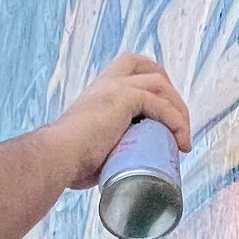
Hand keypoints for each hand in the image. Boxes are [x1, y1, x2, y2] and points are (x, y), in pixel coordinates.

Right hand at [44, 53, 191, 190]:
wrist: (56, 158)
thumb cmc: (67, 163)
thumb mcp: (91, 150)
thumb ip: (104, 152)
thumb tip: (116, 173)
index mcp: (97, 92)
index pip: (127, 70)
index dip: (150, 84)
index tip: (161, 115)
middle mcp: (105, 83)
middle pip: (146, 65)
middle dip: (168, 87)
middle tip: (178, 121)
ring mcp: (114, 88)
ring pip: (159, 83)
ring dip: (178, 110)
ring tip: (183, 140)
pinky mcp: (122, 98)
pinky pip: (159, 102)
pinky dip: (175, 121)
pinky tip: (180, 141)